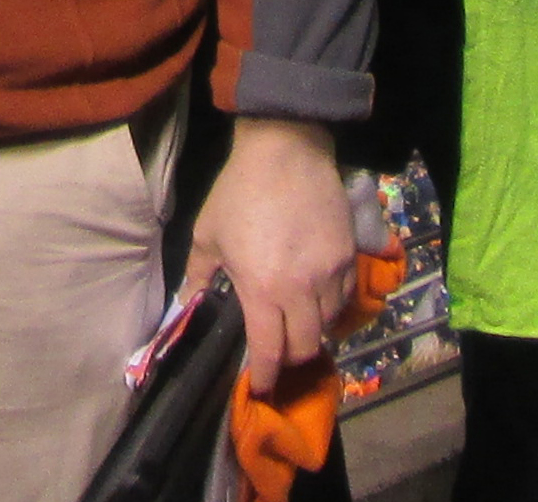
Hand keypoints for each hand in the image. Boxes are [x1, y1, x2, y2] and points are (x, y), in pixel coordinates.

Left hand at [180, 118, 358, 395]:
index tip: (261, 386)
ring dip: (312, 333)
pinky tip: (317, 300)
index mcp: (262, 289)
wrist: (286, 150)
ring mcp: (330, 273)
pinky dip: (332, 308)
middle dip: (291, 359)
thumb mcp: (208, 234)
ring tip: (297, 326)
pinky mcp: (349, 256)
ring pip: (328, 325)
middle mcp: (301, 290)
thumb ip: (198, 275)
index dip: (266, 375)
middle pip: (305, 346)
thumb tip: (188, 304)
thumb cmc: (240, 192)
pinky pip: (345, 297)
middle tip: (279, 355)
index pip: (270, 350)